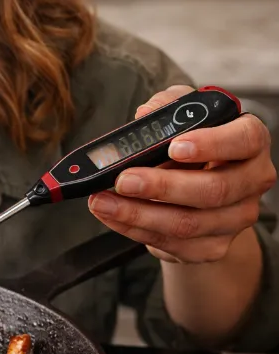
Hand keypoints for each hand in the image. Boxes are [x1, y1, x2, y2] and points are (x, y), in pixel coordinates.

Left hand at [88, 85, 276, 263]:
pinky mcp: (213, 247)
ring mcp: (236, 218)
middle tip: (122, 180)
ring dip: (138, 213)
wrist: (196, 194)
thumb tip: (146, 115)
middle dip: (161, 186)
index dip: (211, 144)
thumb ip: (167, 106)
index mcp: (249, 142)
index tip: (173, 147)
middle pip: (214, 189)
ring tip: (102, 201)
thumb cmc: (189, 148)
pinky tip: (112, 216)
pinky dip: (135, 229)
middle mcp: (251, 181)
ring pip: (188, 223)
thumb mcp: (179, 116)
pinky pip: (172, 243)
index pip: (244, 139)